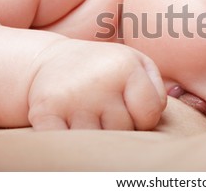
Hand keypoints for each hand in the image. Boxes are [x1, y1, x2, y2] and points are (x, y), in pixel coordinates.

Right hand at [27, 39, 165, 130]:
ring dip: (97, 135)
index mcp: (126, 68)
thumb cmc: (105, 67)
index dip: (144, 117)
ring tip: (91, 114)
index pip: (150, 115)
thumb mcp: (137, 63)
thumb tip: (159, 115)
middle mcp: (100, 82)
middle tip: (107, 108)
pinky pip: (69, 145)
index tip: (132, 108)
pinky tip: (72, 124)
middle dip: (120, 126)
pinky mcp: (46, 113)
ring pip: (98, 142)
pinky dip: (72, 142)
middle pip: (124, 131)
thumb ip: (157, 89)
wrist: (51, 61)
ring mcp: (71, 99)